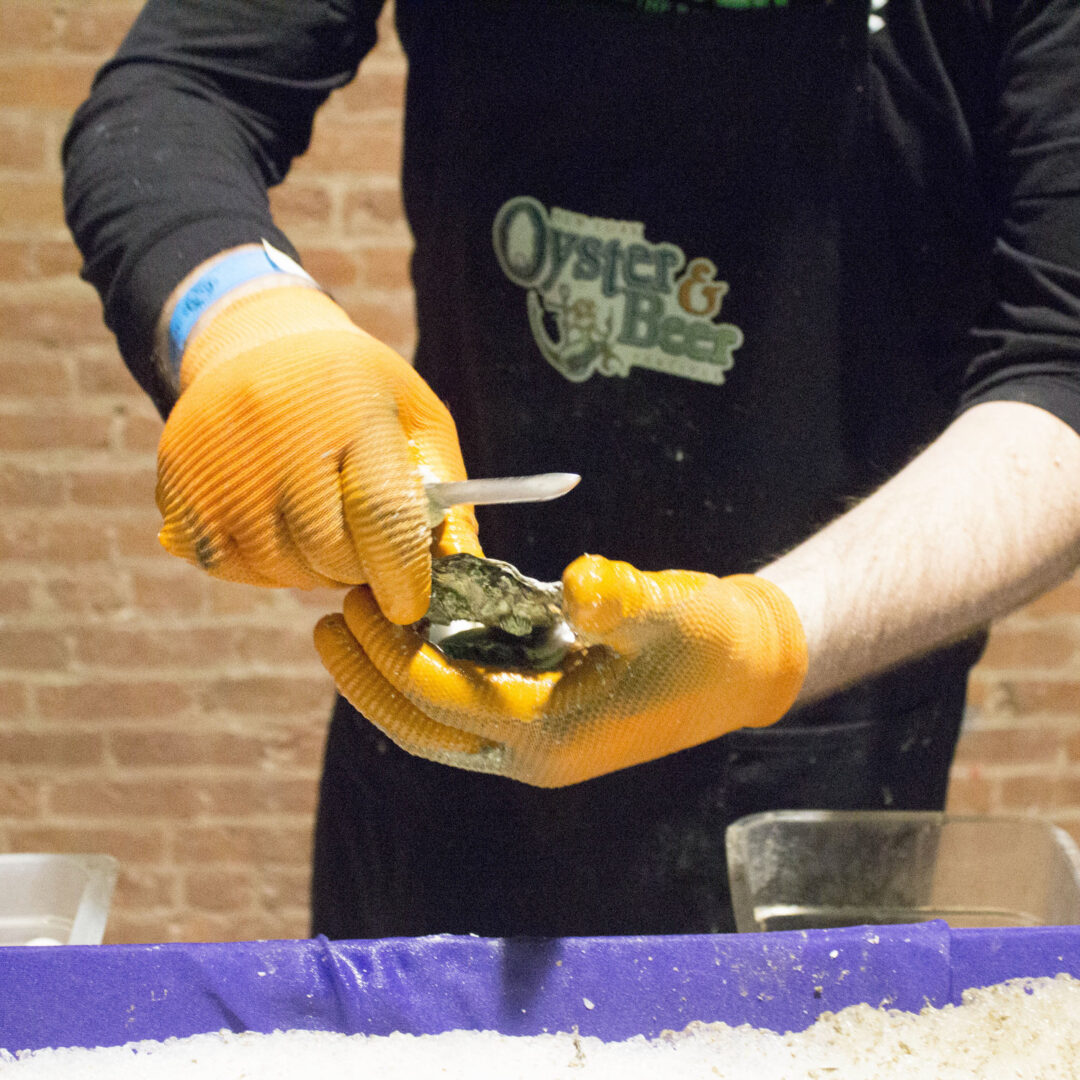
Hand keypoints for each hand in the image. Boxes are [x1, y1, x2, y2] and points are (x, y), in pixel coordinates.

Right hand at [156, 284, 478, 623]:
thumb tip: (465, 569)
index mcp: (352, 409)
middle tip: (365, 552)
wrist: (257, 342)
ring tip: (320, 530)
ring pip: (276, 566)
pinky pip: (226, 563)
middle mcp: (277, 434)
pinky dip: (260, 566)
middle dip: (357, 569)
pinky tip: (277, 528)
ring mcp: (220, 461)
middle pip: (326, 550)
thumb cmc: (356, 390)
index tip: (407, 603)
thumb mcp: (415, 417)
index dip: (400, 572)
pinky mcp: (179, 484)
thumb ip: (447, 492)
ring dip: (309, 570)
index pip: (380, 513)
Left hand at [314, 555, 807, 785]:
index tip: (359, 602)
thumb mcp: (674, 616)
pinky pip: (460, 706)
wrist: (742, 666)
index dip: (394, 655)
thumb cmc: (711, 641)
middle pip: (423, 726)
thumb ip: (623, 602)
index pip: (447, 700)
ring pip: (434, 724)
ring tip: (344, 630)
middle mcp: (532, 750)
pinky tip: (404, 635)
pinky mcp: (538, 717)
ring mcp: (533, 740)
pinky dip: (424, 674)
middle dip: (368, 677)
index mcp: (554, 733)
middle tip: (328, 620)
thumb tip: (582, 581)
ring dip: (384, 681)